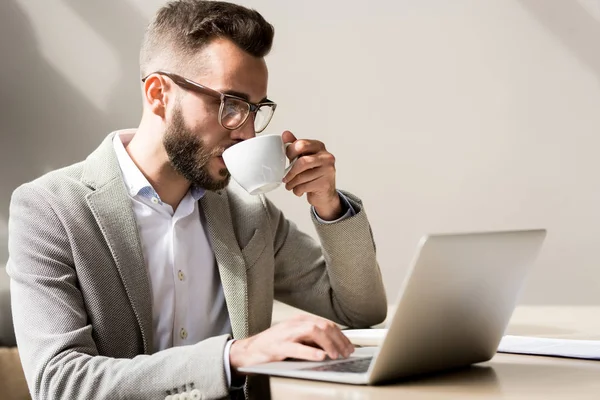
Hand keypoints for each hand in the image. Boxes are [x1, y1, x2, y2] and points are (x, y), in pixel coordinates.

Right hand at [229, 314, 354, 371]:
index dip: (341, 335)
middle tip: (346, 352)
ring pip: (313, 331)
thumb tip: (334, 346)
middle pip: (323, 325)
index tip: (349, 346)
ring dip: (328, 343)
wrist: (249, 350)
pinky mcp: (278, 347)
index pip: (326, 323)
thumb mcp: (296, 338)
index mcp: (300, 320)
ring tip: (336, 354)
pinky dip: (311, 352)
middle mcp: (294, 324)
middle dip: (338, 339)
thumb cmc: (274, 345)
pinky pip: (297, 347)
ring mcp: (286, 334)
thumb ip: (312, 340)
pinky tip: (320, 356)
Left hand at [281, 131, 341, 219]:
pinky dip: (297, 190)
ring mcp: (328, 170)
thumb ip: (295, 147)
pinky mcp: (326, 183)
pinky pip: (305, 186)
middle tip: (285, 177)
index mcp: (319, 146)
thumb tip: (285, 134)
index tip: (286, 159)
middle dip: (290, 172)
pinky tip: (299, 190)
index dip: (290, 152)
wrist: (325, 193)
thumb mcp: (302, 157)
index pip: (301, 145)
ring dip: (291, 184)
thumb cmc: (313, 173)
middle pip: (302, 162)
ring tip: (290, 185)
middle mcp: (326, 157)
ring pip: (302, 177)